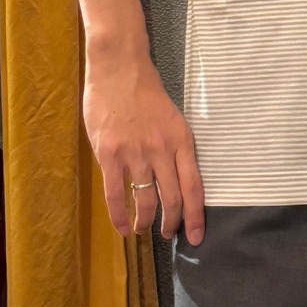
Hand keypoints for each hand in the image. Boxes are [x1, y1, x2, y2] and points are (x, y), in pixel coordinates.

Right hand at [83, 48, 204, 245]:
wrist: (119, 69)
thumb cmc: (146, 92)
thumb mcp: (171, 118)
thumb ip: (173, 147)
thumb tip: (176, 179)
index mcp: (181, 139)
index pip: (194, 186)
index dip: (196, 216)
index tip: (196, 237)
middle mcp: (161, 149)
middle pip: (172, 198)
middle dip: (171, 223)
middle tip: (168, 234)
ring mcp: (135, 153)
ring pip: (145, 200)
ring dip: (145, 221)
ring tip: (144, 229)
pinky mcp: (110, 154)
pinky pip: (116, 195)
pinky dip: (119, 216)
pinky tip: (123, 228)